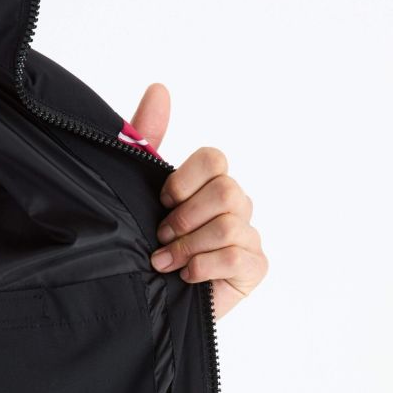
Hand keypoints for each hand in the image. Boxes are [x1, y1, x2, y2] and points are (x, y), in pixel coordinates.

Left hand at [129, 84, 268, 318]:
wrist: (147, 304)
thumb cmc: (145, 249)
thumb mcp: (138, 193)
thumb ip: (146, 142)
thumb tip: (159, 88)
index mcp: (208, 186)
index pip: (214, 158)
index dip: (184, 180)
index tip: (161, 201)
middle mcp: (234, 206)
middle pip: (226, 190)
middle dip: (184, 217)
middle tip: (162, 236)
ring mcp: (248, 236)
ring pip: (228, 224)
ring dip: (188, 246)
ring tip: (166, 262)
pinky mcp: (254, 267)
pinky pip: (236, 256)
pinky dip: (202, 267)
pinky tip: (186, 277)